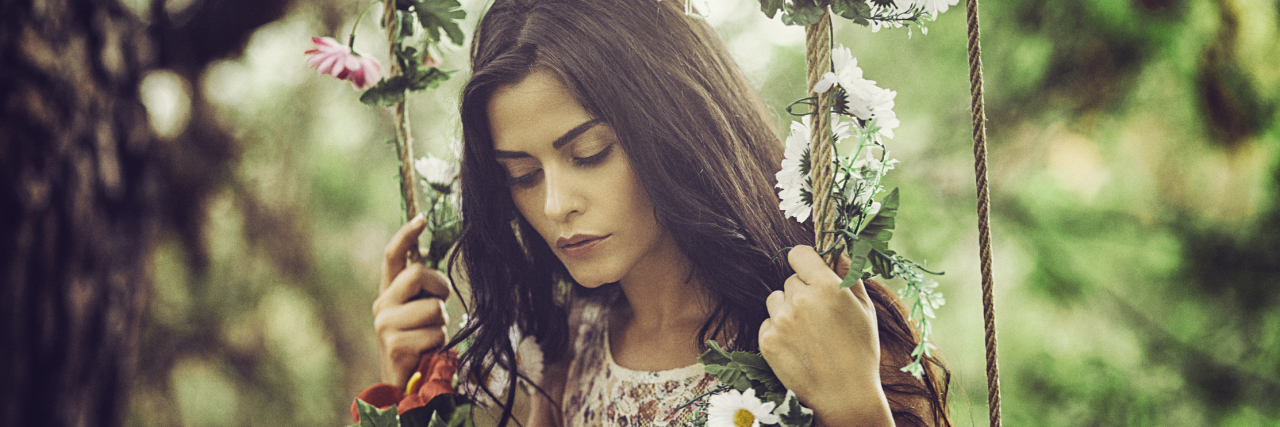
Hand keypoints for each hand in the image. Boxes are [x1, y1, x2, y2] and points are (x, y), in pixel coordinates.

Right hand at [373, 215, 450, 387]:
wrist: (401, 385)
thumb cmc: (418, 344)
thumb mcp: (418, 312)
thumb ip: (421, 289)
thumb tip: (426, 255)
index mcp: (389, 292)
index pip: (394, 256)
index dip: (406, 235)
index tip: (421, 218)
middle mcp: (382, 304)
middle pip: (420, 274)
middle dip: (441, 288)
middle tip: (439, 306)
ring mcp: (385, 325)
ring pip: (434, 308)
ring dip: (441, 325)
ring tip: (428, 338)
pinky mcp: (395, 345)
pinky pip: (435, 334)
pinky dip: (438, 345)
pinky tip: (425, 354)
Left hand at [759, 245, 890, 425]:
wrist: (844, 395)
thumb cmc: (860, 352)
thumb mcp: (865, 309)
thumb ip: (849, 274)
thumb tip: (838, 251)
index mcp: (826, 286)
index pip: (799, 253)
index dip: (806, 261)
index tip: (811, 271)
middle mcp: (800, 300)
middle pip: (791, 279)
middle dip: (803, 291)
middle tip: (820, 316)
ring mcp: (781, 321)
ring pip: (776, 299)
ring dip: (788, 309)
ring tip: (808, 332)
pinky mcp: (767, 340)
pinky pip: (768, 322)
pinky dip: (779, 331)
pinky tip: (798, 347)